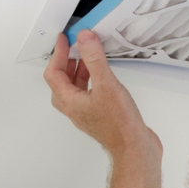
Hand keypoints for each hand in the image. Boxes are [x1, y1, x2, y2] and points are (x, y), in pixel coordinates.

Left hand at [44, 31, 161, 156]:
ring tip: (89, 55)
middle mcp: (74, 108)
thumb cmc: (120, 125)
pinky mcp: (98, 114)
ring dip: (79, 69)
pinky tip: (103, 74)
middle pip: (62, 80)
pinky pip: (88, 92)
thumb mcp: (106, 85)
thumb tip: (85, 39)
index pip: (54, 73)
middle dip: (67, 60)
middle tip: (75, 45)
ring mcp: (86, 112)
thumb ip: (94, 59)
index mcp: (69, 101)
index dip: (58, 53)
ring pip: (75, 87)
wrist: (134, 148)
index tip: (65, 39)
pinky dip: (91, 79)